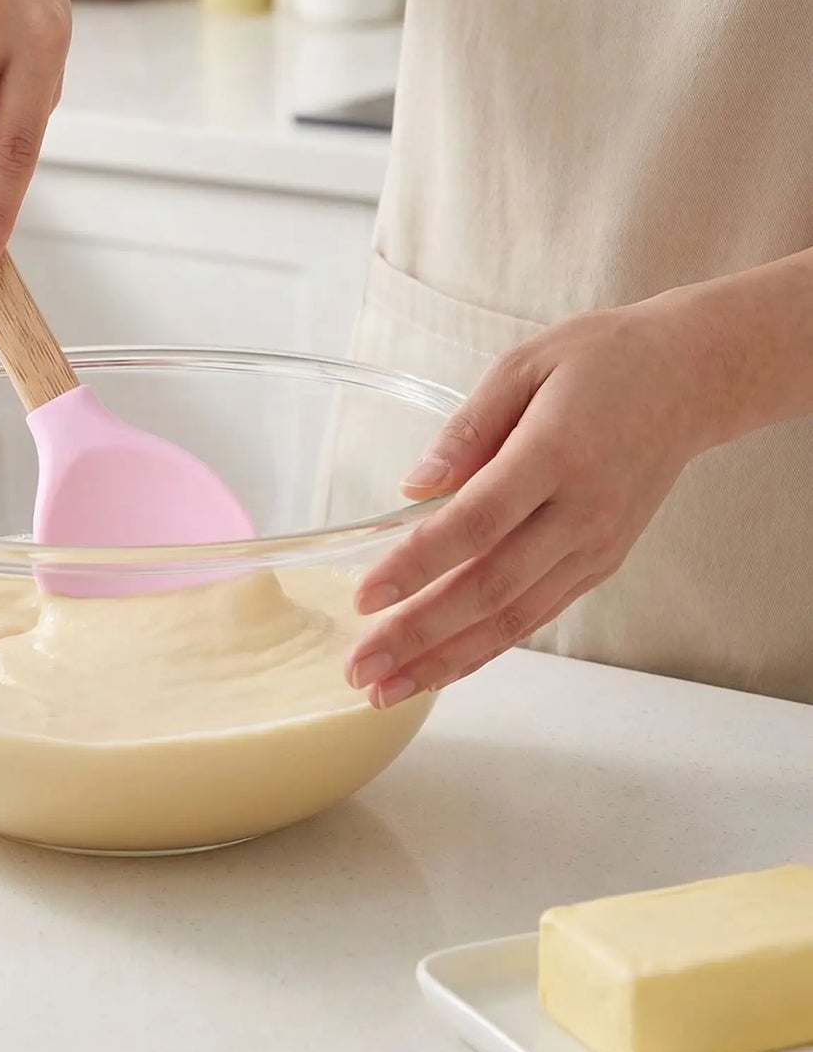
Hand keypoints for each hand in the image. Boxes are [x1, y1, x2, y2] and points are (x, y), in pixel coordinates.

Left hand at [343, 297, 731, 706]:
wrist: (690, 380)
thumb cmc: (602, 363)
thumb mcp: (525, 366)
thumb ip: (467, 428)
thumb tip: (413, 485)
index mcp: (557, 455)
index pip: (477, 521)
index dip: (419, 563)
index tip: (366, 596)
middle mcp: (580, 514)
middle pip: (490, 588)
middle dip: (419, 634)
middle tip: (360, 667)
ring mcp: (594, 547)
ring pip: (513, 618)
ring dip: (446, 659)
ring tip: (385, 688)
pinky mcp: (599, 564)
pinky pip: (535, 616)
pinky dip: (485, 649)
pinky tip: (439, 669)